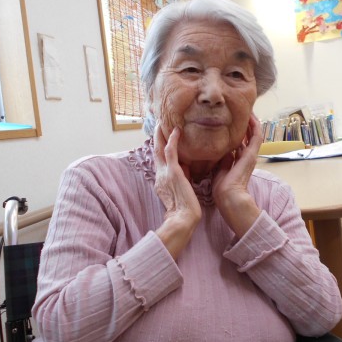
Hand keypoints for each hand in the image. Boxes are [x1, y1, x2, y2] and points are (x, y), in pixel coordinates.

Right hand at [153, 125, 201, 258]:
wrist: (183, 219)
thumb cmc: (185, 210)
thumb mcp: (180, 191)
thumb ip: (181, 178)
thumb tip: (187, 168)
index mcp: (161, 181)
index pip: (159, 161)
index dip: (158, 148)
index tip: (160, 138)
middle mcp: (160, 175)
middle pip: (155, 152)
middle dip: (155, 138)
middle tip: (156, 124)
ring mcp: (165, 173)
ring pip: (159, 149)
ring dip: (160, 135)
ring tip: (162, 122)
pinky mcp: (173, 172)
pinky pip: (170, 152)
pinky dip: (172, 140)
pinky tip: (175, 130)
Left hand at [211, 113, 262, 237]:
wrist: (229, 197)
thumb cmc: (221, 187)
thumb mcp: (219, 168)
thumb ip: (221, 158)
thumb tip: (215, 148)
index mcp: (238, 160)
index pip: (240, 141)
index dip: (237, 130)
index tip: (230, 119)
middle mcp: (247, 156)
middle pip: (248, 135)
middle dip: (245, 123)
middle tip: (240, 110)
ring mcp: (251, 155)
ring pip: (255, 133)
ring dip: (252, 121)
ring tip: (248, 108)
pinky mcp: (253, 154)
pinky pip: (257, 136)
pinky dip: (255, 125)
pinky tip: (252, 115)